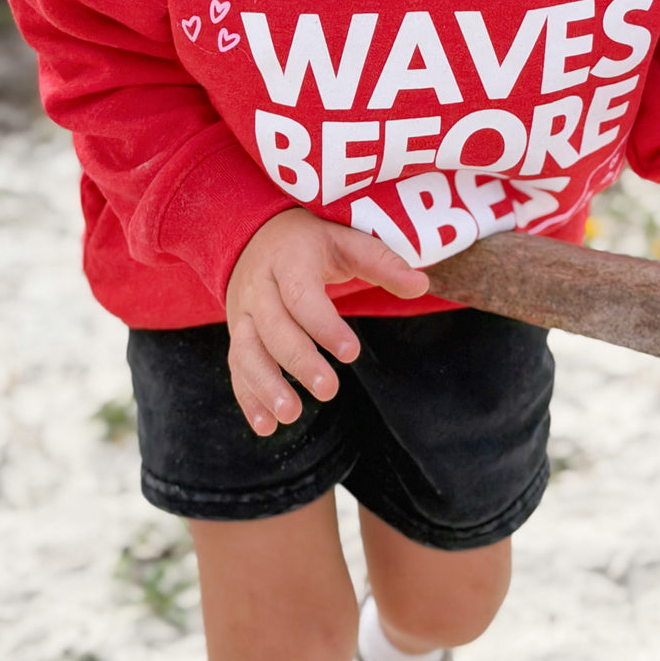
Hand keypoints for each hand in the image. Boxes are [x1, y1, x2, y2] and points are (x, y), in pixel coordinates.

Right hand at [225, 209, 429, 435]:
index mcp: (288, 262)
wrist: (253, 234)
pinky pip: (237, 368)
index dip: (324, 325)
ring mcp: (243, 314)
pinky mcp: (237, 335)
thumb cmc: (310, 242)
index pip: (302, 296)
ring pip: (247, 352)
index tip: (351, 353)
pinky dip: (248, 398)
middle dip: (299, 362)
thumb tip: (422, 286)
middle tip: (328, 390)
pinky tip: (267, 426)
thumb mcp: (345, 241)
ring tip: (291, 415)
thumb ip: (382, 263)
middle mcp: (259, 289)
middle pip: (274, 329)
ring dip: (266, 386)